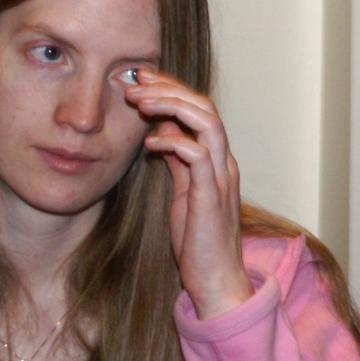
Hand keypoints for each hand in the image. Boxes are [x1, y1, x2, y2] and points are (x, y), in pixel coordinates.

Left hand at [125, 70, 250, 319]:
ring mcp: (221, 177)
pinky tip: (149, 144)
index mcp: (217, 160)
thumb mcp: (183, 192)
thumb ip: (178, 161)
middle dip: (169, 89)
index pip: (201, 110)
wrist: (216, 280)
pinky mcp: (211, 196)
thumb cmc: (198, 240)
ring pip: (207, 122)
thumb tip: (163, 131)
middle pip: (205, 107)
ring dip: (172, 106)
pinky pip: (196, 156)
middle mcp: (224, 162)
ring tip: (140, 101)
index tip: (142, 80)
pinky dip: (173, 142)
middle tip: (136, 82)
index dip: (173, 90)